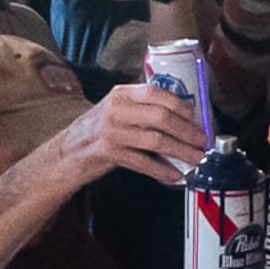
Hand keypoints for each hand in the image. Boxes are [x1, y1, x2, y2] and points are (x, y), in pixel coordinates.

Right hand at [53, 83, 203, 189]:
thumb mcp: (118, 110)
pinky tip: (175, 175)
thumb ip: (143, 109)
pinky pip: (143, 162)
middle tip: (202, 142)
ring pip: (155, 140)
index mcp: (121, 94)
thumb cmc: (98, 131)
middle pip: (161, 117)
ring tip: (196, 159)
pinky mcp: (109, 153)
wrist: (67, 152)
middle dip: (187, 131)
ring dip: (180, 151)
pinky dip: (162, 170)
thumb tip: (183, 120)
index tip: (197, 118)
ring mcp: (112, 131)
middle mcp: (116, 109)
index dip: (181, 106)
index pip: (157, 93)